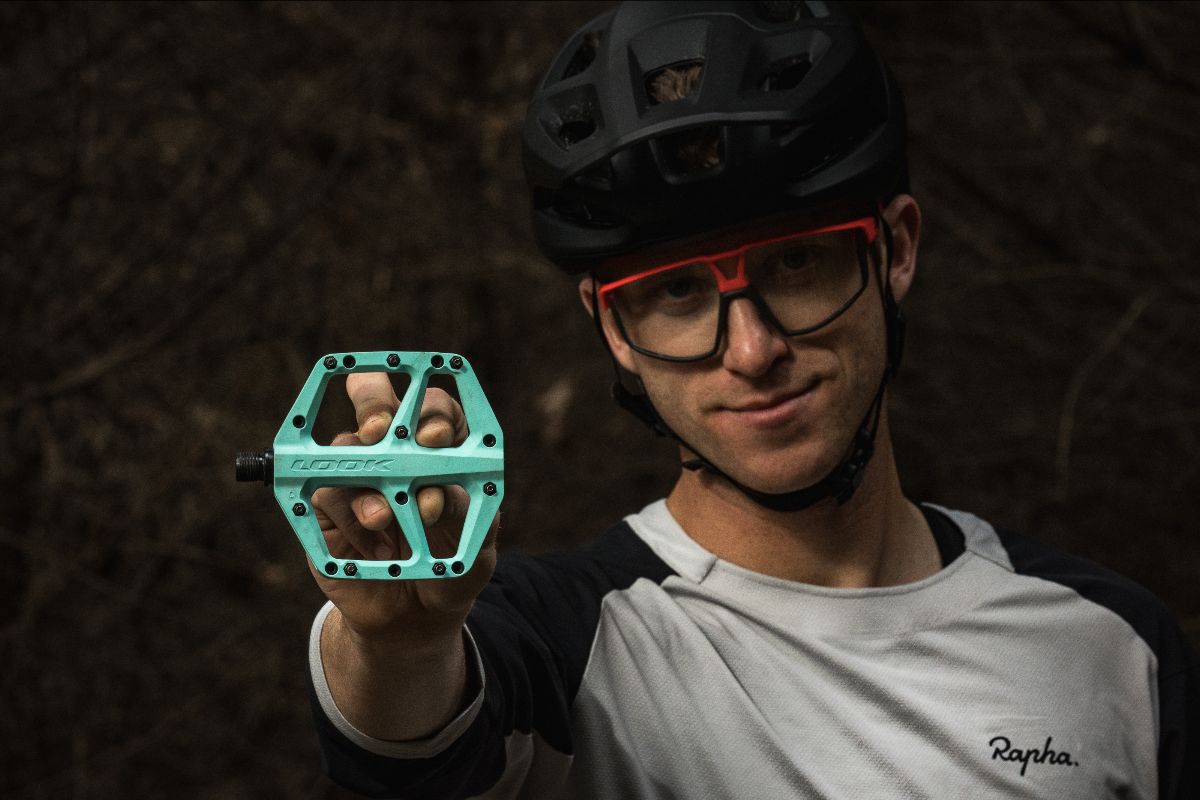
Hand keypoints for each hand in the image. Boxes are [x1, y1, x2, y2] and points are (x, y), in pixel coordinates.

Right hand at [309, 372, 498, 646]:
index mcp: (443, 448)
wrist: (415, 616)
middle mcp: (397, 450)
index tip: (435, 437)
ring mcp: (360, 473)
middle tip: (377, 429)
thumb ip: (460, 515)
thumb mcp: (474, 548)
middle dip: (373, 404)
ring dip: (366, 485)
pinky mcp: (329, 505)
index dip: (433, 413)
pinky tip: (371, 547)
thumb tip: (432, 493)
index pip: (435, 408)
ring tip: (382, 520)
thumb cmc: (453, 568)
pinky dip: (349, 519)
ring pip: (346, 448)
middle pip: (375, 399)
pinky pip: (326, 494)